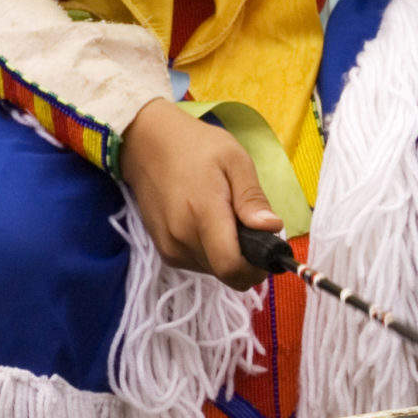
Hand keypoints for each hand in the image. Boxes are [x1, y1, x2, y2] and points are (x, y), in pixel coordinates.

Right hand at [119, 98, 281, 287]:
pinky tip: (208, 225)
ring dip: (228, 256)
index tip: (268, 250)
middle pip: (226, 273)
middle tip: (250, 228)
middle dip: (246, 260)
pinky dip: (212, 253)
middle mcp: (182, 239)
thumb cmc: (195, 146)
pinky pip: (199, 265)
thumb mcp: (234, 160)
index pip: (232, 268)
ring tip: (225, 220)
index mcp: (203, 215)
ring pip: (214, 271)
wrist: (145, 144)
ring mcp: (170, 248)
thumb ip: (252, 198)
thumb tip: (272, 228)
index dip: (256, 268)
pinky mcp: (164, 251)